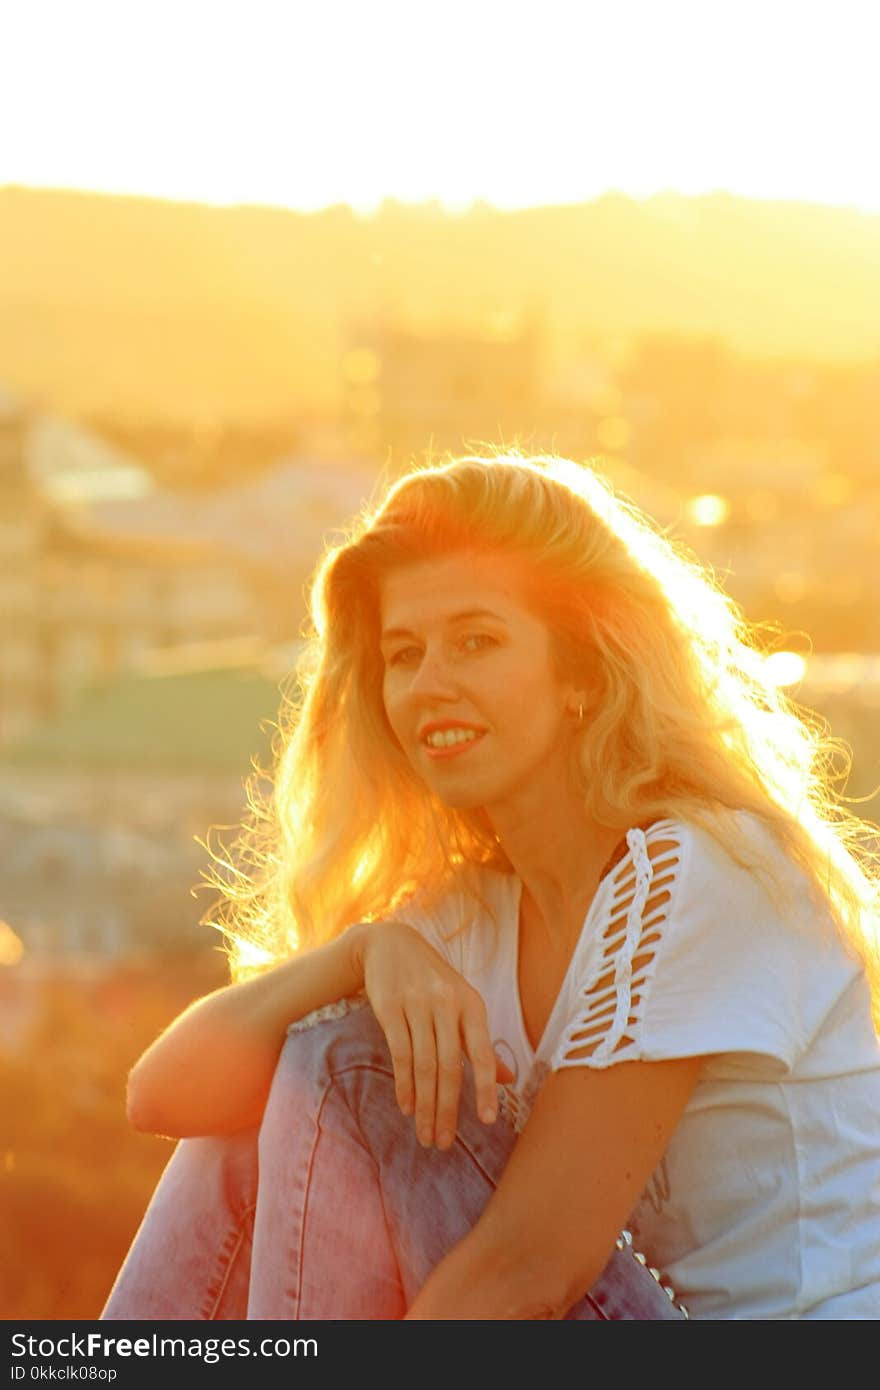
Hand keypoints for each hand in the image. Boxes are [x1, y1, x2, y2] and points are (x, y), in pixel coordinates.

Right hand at [351, 920, 514, 1150]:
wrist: (391, 944)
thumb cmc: (433, 980)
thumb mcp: (462, 1003)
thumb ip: (480, 1042)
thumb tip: (508, 1081)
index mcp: (472, 1004)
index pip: (483, 1053)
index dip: (486, 1088)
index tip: (487, 1120)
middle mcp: (447, 1003)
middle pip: (450, 1067)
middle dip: (447, 1109)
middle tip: (443, 1143)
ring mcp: (418, 1004)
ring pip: (424, 1065)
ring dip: (424, 1105)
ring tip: (424, 1134)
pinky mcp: (390, 1007)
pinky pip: (400, 1053)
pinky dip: (404, 1085)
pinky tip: (406, 1106)